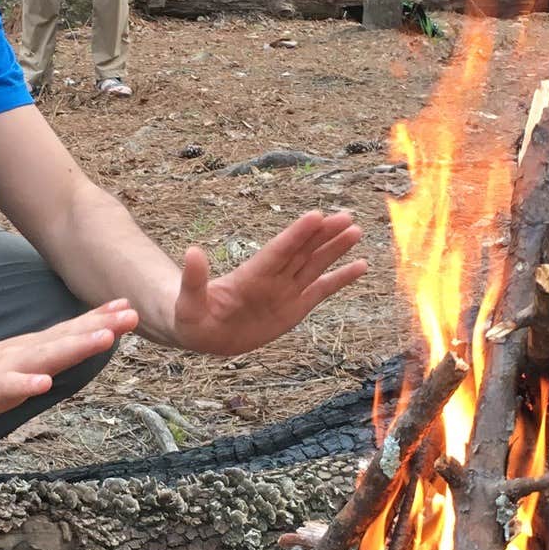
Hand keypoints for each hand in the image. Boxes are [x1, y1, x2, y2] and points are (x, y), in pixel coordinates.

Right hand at [0, 300, 136, 433]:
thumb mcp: (16, 372)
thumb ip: (43, 362)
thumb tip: (75, 351)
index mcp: (28, 351)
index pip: (67, 333)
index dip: (98, 321)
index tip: (128, 307)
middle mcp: (19, 355)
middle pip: (63, 339)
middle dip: (98, 328)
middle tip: (131, 315)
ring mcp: (0, 371)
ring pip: (41, 357)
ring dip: (73, 347)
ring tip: (103, 338)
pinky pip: (5, 388)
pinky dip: (25, 384)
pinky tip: (44, 382)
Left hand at [168, 212, 367, 356]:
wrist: (203, 334)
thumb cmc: (191, 316)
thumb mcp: (188, 302)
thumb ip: (194, 280)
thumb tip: (192, 252)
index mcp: (250, 276)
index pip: (278, 251)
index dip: (297, 234)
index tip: (316, 215)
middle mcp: (272, 278)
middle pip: (302, 252)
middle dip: (324, 235)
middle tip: (346, 216)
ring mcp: (285, 292)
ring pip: (315, 265)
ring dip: (335, 249)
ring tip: (356, 230)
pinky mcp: (294, 308)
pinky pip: (322, 291)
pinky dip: (341, 279)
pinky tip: (360, 266)